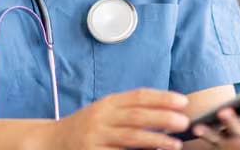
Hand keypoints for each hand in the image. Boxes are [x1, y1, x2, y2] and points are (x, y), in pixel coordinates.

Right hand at [32, 87, 189, 149]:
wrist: (54, 140)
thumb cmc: (86, 127)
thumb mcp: (104, 113)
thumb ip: (127, 111)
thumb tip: (163, 111)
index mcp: (108, 103)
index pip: (138, 96)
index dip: (161, 97)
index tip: (182, 101)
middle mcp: (102, 116)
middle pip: (136, 115)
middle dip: (162, 117)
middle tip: (185, 120)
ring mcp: (97, 136)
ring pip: (130, 136)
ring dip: (155, 139)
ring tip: (176, 143)